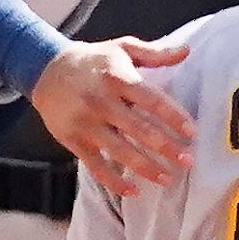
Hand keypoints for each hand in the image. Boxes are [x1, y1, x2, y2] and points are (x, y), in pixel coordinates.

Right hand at [31, 39, 193, 200]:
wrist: (47, 70)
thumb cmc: (93, 60)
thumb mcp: (122, 48)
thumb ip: (155, 53)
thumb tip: (186, 51)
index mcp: (117, 77)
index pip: (151, 99)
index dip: (173, 116)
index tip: (191, 132)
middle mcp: (101, 101)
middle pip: (138, 129)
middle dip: (166, 147)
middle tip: (188, 161)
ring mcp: (86, 122)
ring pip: (119, 151)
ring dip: (145, 168)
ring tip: (167, 179)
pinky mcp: (73, 139)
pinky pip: (95, 165)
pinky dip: (114, 181)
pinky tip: (133, 191)